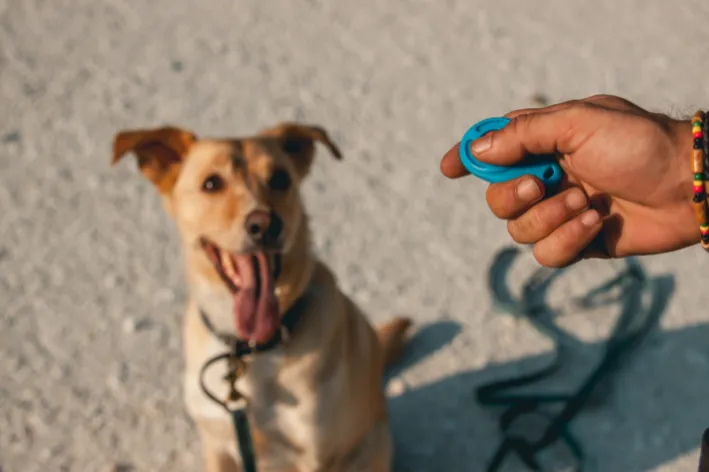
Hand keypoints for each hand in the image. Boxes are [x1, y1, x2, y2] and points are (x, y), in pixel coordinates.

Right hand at [440, 95, 696, 266]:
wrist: (689, 185)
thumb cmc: (639, 144)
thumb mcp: (579, 122)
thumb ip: (523, 134)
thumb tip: (476, 151)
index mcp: (544, 142)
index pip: (492, 149)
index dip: (467, 158)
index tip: (449, 169)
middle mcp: (547, 177)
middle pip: (497, 198)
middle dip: (514, 195)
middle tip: (542, 184)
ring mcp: (560, 212)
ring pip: (518, 231)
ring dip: (549, 218)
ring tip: (586, 203)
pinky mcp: (576, 242)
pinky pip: (546, 255)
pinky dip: (567, 240)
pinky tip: (596, 223)